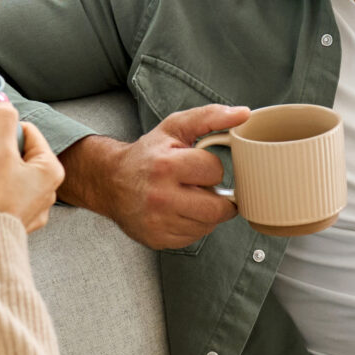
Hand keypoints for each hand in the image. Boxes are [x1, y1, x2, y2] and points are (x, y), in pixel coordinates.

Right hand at [0, 95, 64, 232]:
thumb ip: (2, 121)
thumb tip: (2, 100)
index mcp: (52, 169)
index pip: (29, 132)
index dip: (6, 134)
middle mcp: (50, 188)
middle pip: (22, 154)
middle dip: (3, 155)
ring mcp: (37, 206)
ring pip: (16, 175)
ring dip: (0, 174)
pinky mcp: (21, 220)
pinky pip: (10, 195)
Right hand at [57, 104, 250, 249]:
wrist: (111, 181)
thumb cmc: (147, 154)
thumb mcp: (174, 128)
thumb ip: (210, 117)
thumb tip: (243, 114)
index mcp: (166, 166)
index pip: (215, 171)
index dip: (210, 168)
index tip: (197, 166)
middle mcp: (160, 197)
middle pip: (217, 208)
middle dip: (216, 196)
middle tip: (201, 187)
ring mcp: (158, 222)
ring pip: (208, 225)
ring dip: (206, 212)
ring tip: (188, 198)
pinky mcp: (158, 240)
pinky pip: (194, 238)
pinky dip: (193, 225)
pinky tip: (179, 212)